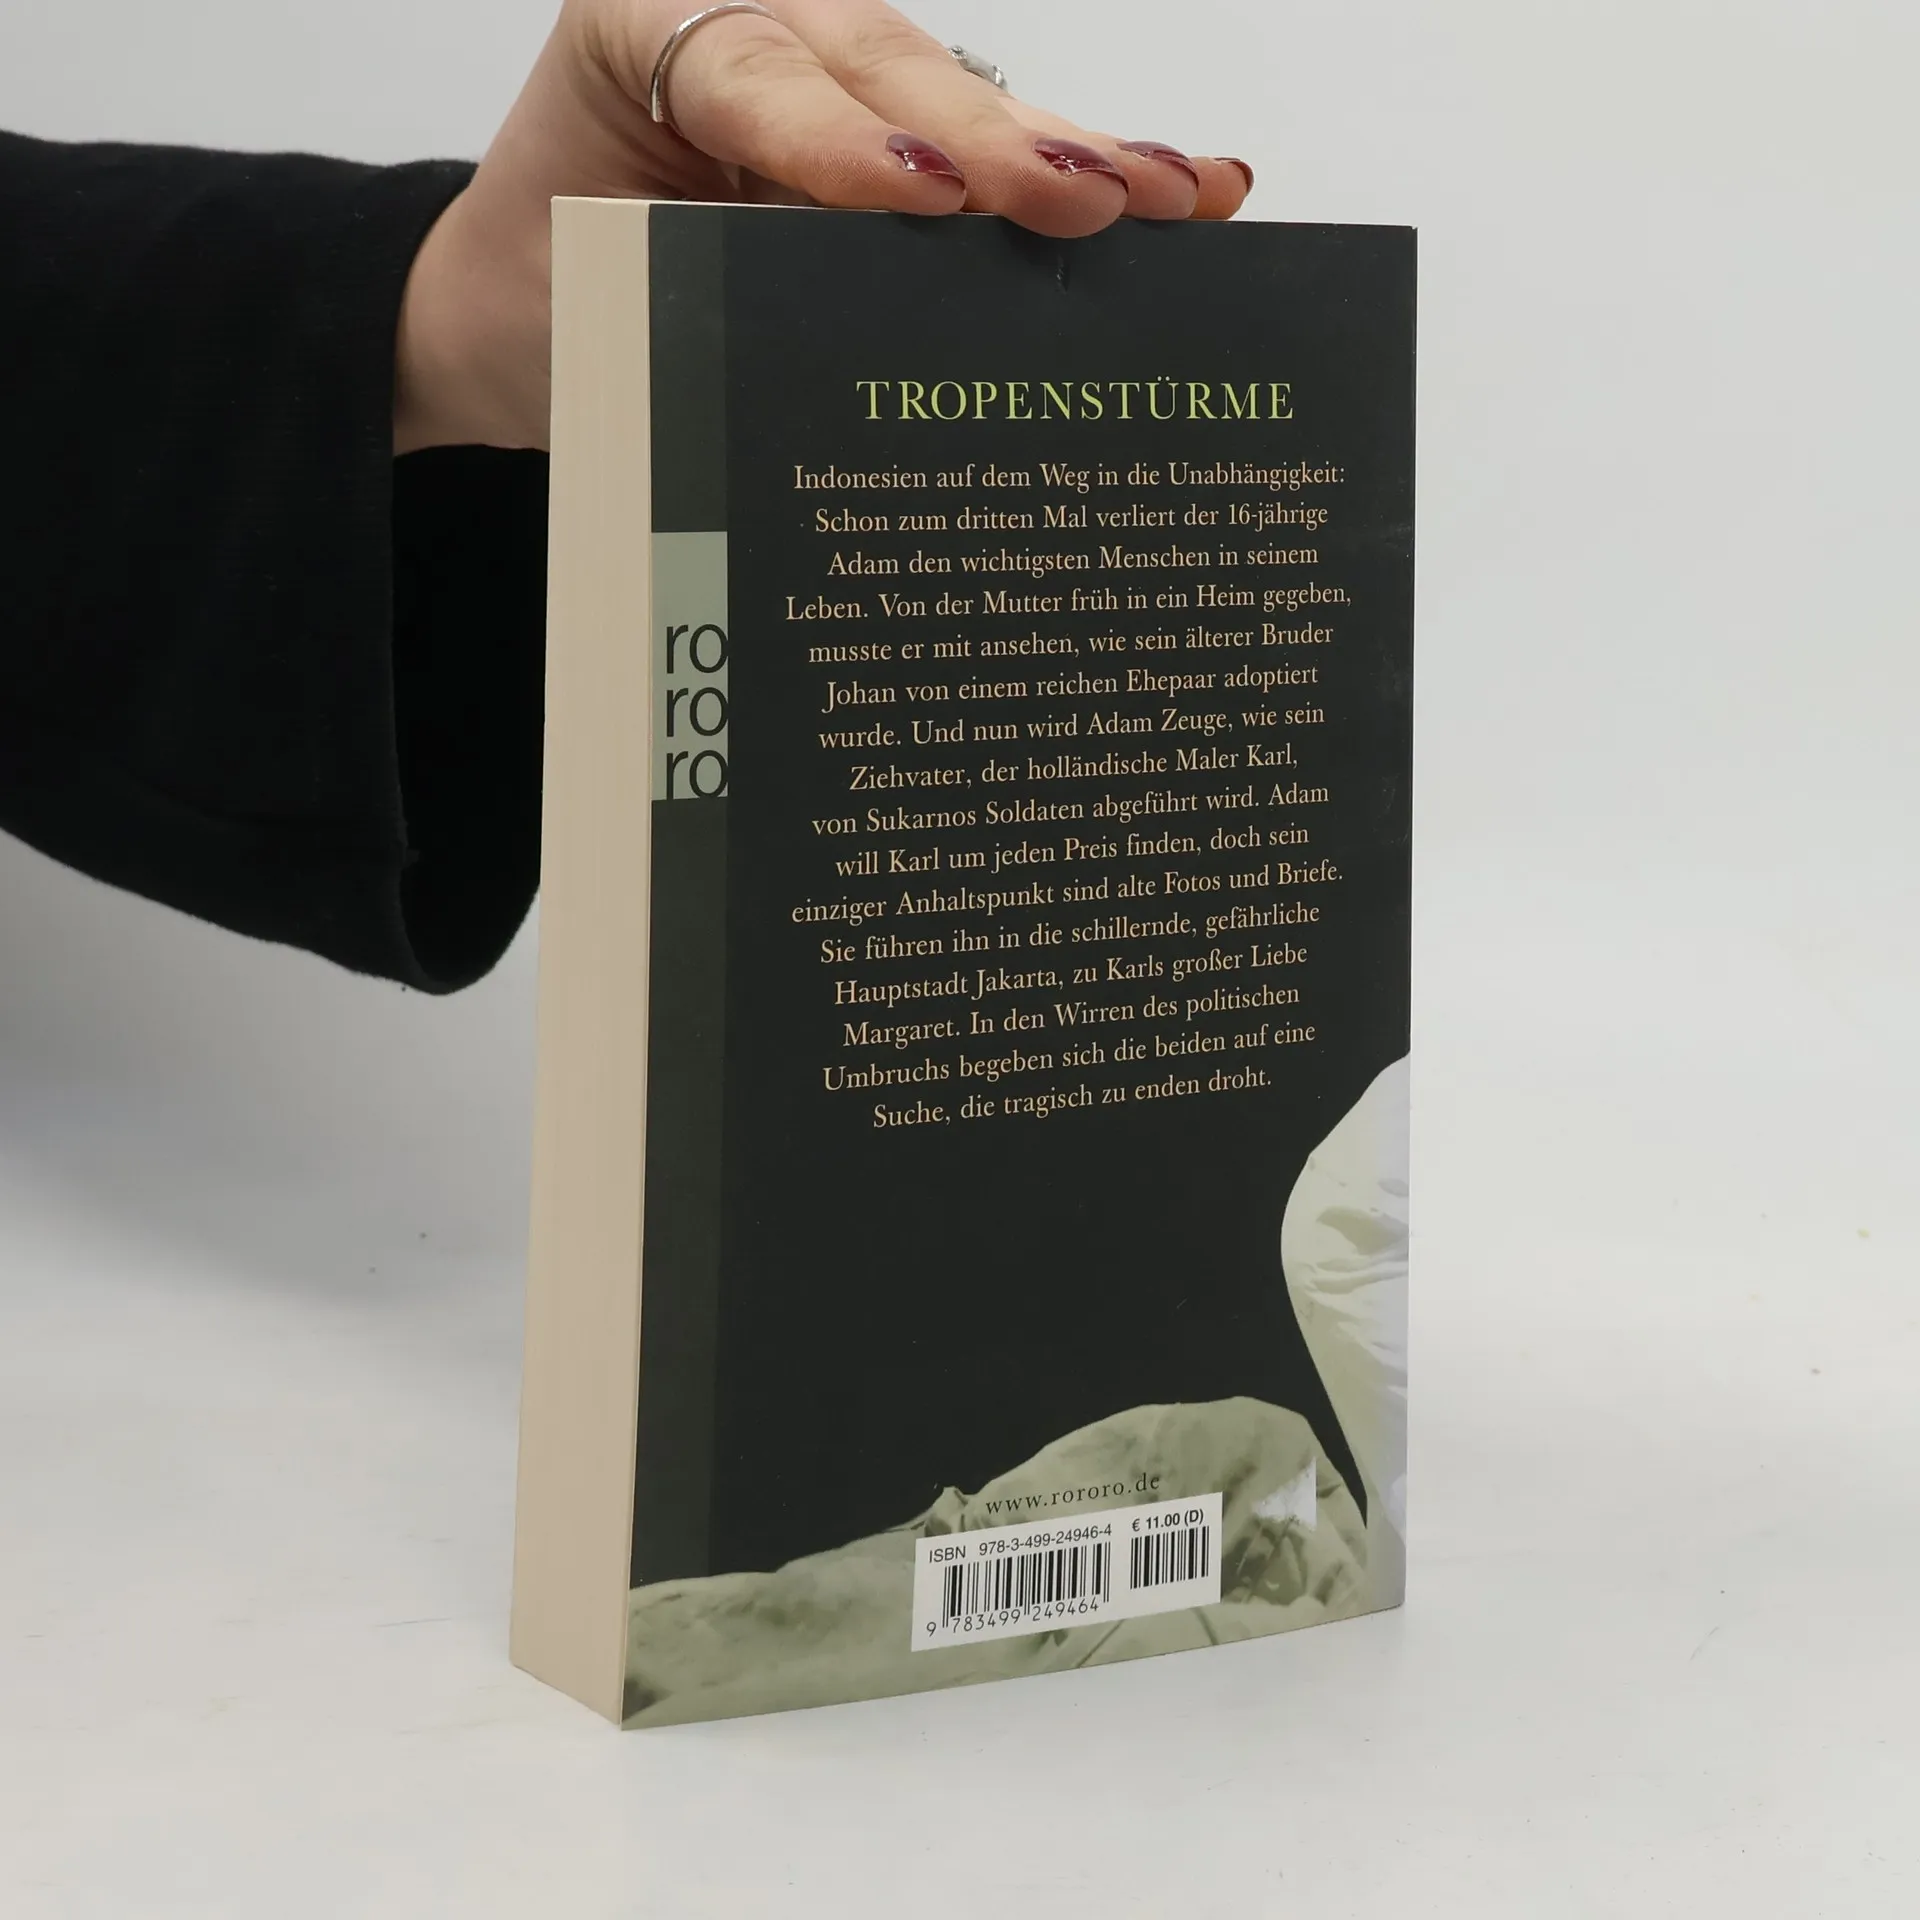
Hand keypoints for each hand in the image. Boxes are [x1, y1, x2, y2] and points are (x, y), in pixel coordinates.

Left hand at [394, 0, 1253, 451]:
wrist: (513, 305)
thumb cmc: (542, 300)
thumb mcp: (594, 304)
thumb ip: (705, 291)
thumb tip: (857, 352)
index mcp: (639, 34)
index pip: (755, 77)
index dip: (840, 141)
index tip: (922, 198)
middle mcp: (744, 27)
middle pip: (884, 72)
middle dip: (995, 145)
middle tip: (1095, 200)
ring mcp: (823, 74)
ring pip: (953, 101)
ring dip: (1073, 151)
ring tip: (1176, 196)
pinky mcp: (876, 134)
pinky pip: (976, 147)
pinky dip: (1071, 168)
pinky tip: (1177, 186)